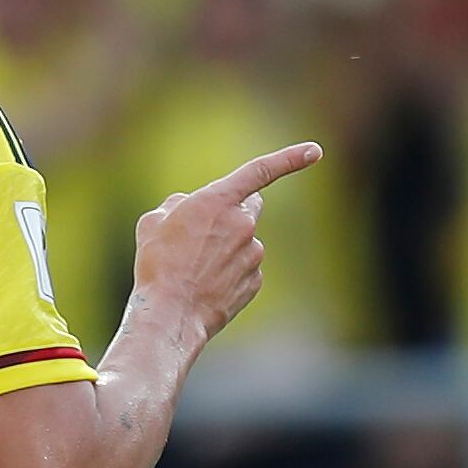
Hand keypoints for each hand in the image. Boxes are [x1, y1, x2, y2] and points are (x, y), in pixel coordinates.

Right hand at [131, 141, 318, 340]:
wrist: (171, 315)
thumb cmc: (157, 266)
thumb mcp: (153, 222)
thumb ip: (178, 204)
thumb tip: (188, 206)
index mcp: (218, 201)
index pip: (260, 171)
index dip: (290, 158)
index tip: (315, 151)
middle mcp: (243, 224)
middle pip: (251, 206)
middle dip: (236, 211)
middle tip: (209, 230)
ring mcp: (253, 254)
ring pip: (244, 241)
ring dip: (226, 248)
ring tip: (194, 269)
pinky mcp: (255, 281)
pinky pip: (245, 268)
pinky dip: (230, 273)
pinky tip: (206, 285)